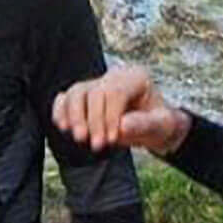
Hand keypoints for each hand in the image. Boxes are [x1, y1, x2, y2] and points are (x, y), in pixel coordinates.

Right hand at [51, 65, 189, 155]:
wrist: (154, 126)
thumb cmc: (160, 124)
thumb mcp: (162, 126)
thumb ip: (144, 125)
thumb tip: (122, 127)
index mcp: (136, 78)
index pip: (115, 92)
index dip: (109, 116)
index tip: (111, 140)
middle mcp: (114, 77)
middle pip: (93, 92)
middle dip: (92, 120)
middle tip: (96, 146)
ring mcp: (97, 84)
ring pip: (76, 92)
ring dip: (74, 117)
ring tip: (79, 138)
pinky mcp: (84, 96)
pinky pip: (65, 98)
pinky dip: (61, 111)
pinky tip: (63, 127)